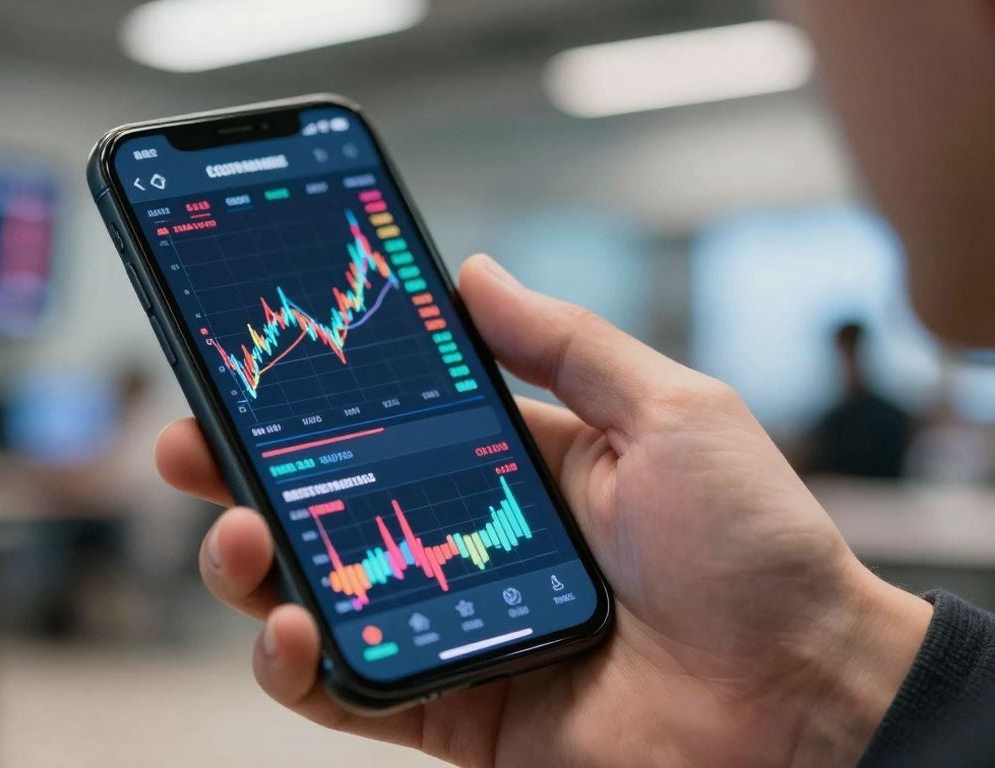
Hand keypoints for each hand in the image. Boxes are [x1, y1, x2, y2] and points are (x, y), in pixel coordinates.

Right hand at [155, 254, 931, 766]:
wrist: (805, 698)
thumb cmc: (755, 549)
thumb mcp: (670, 410)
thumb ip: (563, 344)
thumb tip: (472, 271)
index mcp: (513, 466)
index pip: (386, 422)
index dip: (314, 396)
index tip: (249, 361)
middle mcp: (468, 543)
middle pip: (326, 505)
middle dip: (244, 473)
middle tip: (190, 442)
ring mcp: (451, 627)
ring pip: (312, 594)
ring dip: (250, 564)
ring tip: (237, 533)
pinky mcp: (448, 709)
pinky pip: (343, 691)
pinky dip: (295, 667)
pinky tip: (290, 629)